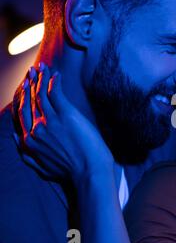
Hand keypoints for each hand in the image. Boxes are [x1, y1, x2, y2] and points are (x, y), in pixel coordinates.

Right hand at [12, 62, 113, 186]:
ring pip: (40, 94)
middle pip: (28, 101)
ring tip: (41, 68)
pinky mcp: (66, 115)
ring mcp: (50, 121)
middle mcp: (35, 129)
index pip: (21, 114)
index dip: (21, 99)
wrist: (89, 173)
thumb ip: (28, 156)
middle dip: (28, 84)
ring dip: (40, 79)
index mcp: (29, 142)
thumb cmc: (71, 173)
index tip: (23, 88)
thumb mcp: (41, 169)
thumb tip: (19, 142)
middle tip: (30, 73)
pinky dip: (53, 82)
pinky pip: (55, 93)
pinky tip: (55, 75)